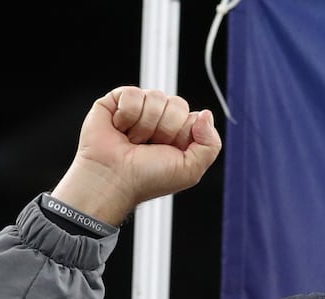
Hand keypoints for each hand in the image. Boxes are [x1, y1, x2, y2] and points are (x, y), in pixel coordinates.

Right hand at [50, 86, 222, 226]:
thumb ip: (210, 144)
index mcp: (179, 134)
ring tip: (133, 140)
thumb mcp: (190, 170)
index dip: (183, 134)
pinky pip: (133, 93)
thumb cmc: (147, 178)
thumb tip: (206, 114)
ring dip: (144, 125)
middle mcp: (160, 119)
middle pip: (177, 104)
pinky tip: (120, 128)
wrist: (113, 178)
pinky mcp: (117, 100)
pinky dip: (127, 115)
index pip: (193, 117)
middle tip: (149, 146)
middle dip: (165, 129)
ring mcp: (140, 109)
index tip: (169, 150)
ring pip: (156, 96)